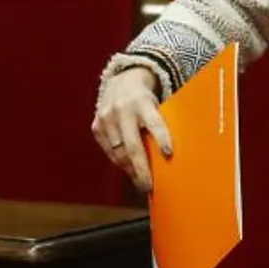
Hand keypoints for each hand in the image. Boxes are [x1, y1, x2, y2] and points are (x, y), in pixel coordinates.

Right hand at [91, 67, 171, 193]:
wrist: (122, 81)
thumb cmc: (146, 99)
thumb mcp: (157, 104)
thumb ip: (161, 124)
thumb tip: (171, 156)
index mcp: (143, 102)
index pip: (154, 123)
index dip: (162, 138)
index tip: (169, 154)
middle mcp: (123, 109)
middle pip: (133, 145)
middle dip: (141, 169)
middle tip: (148, 186)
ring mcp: (107, 118)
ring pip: (119, 152)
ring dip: (130, 170)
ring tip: (140, 182)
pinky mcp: (97, 126)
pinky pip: (108, 151)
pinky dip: (119, 162)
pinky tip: (127, 170)